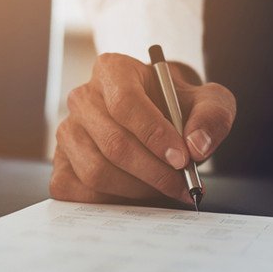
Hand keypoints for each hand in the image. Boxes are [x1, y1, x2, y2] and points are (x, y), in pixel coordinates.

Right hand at [50, 53, 235, 204]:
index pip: (125, 103)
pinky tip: (138, 194)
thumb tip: (197, 146)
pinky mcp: (61, 164)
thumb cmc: (179, 108)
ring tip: (165, 188)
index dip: (154, 135)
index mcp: (112, 70)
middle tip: (183, 184)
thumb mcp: (209, 101)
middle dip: (154, 171)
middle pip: (113, 144)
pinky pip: (80, 192)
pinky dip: (113, 201)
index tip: (182, 159)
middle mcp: (82, 98)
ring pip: (96, 172)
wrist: (160, 119)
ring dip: (138, 189)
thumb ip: (212, 117)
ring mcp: (67, 132)